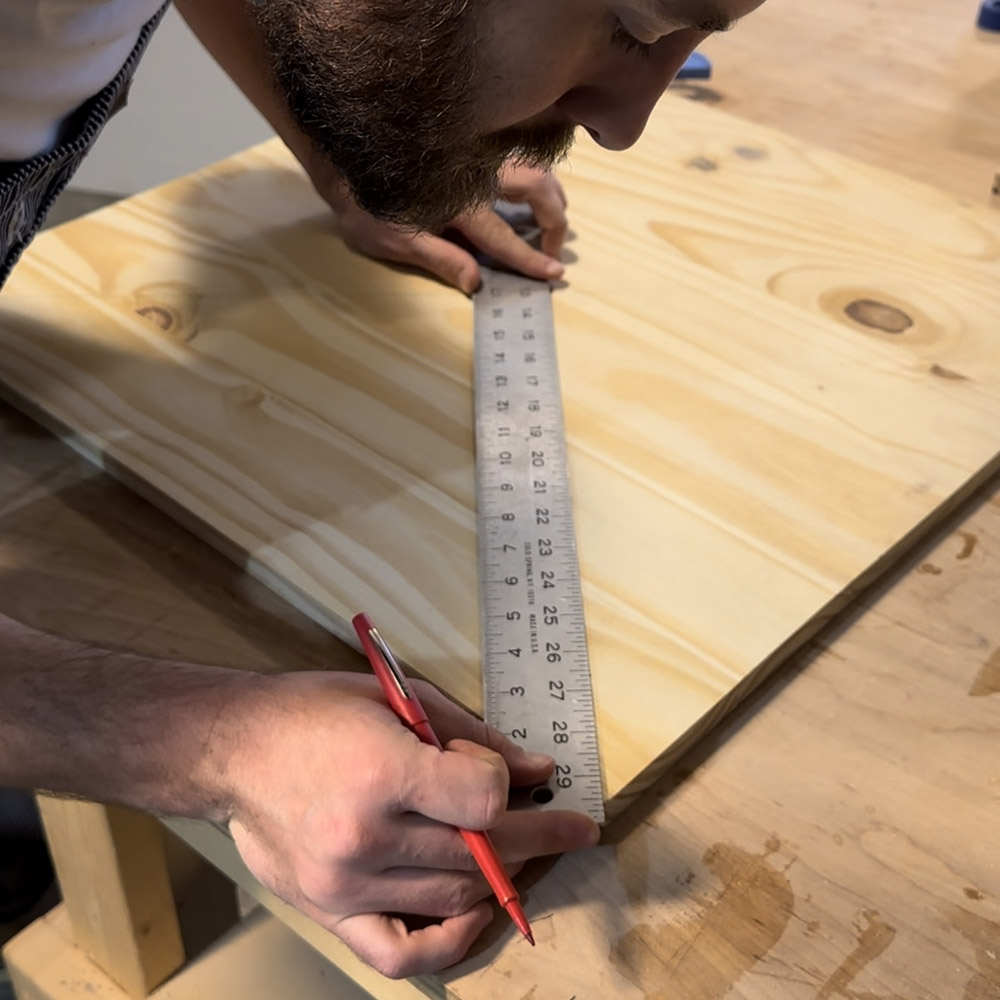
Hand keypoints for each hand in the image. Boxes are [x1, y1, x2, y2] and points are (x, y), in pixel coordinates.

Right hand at [222, 670, 598, 977]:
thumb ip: (472, 736)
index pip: (483, 801)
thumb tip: (535, 769)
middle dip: (535, 833)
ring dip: (501, 873)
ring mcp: (345, 885)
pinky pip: (401, 953)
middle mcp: (363, 838)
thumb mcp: (398, 699)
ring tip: (520, 849)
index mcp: (380, 774)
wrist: (233, 750)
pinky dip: (450, 942)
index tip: (500, 770)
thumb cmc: (311, 714)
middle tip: (570, 826)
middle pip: (480, 852)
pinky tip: (476, 911)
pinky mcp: (329, 912)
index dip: (506, 784)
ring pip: (455, 896)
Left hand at [315, 163, 568, 293]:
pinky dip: (538, 172)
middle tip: (553, 250)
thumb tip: (475, 282)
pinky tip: (535, 189)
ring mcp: (480, 154)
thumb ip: (440, 259)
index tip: (555, 274)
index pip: (504, 238)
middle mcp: (476, 174)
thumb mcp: (398, 242)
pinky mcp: (477, 146)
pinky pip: (521, 153)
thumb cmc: (369, 207)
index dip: (532, 259)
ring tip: (552, 220)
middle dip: (554, 221)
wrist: (349, 157)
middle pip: (537, 189)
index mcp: (458, 204)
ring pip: (535, 166)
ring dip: (553, 194)